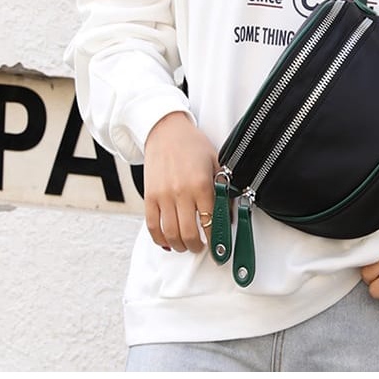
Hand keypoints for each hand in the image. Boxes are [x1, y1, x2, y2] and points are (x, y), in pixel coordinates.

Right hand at [143, 111, 218, 252]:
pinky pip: (152, 226)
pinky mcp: (149, 196)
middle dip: (197, 247)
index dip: (216, 240)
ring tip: (186, 245)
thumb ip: (223, 187)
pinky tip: (167, 242)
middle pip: (188, 233)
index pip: (211, 221)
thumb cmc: (193, 145)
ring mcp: (162, 196)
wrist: (165, 131)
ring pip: (170, 234)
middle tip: (202, 248)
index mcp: (201, 184)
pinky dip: (160, 239)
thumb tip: (229, 211)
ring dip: (179, 246)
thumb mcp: (216, 162)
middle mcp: (181, 192)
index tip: (220, 248)